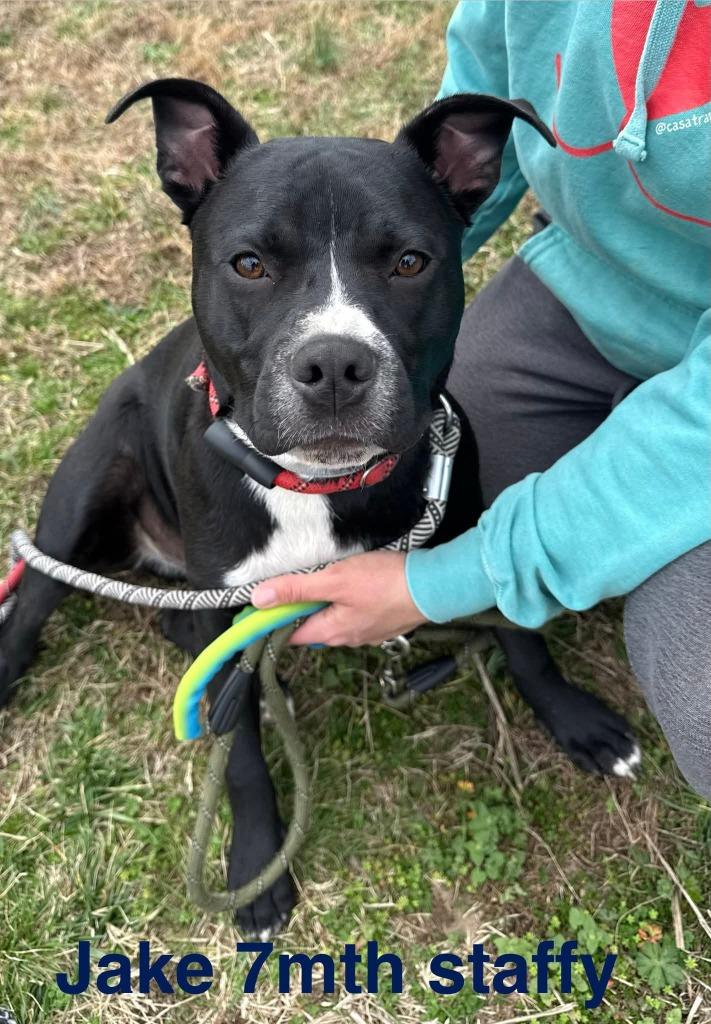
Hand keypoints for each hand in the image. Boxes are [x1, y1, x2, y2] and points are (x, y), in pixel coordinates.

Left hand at [251, 550, 426, 645]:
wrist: (435, 587)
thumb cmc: (386, 583)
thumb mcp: (335, 579)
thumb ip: (297, 589)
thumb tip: (259, 599)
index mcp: (332, 632)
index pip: (291, 634)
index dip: (273, 621)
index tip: (261, 604)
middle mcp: (349, 638)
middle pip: (312, 627)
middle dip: (299, 610)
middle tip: (292, 583)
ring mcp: (369, 632)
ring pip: (335, 621)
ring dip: (324, 605)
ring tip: (323, 580)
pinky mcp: (384, 621)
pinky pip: (356, 616)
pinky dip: (346, 603)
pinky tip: (353, 586)